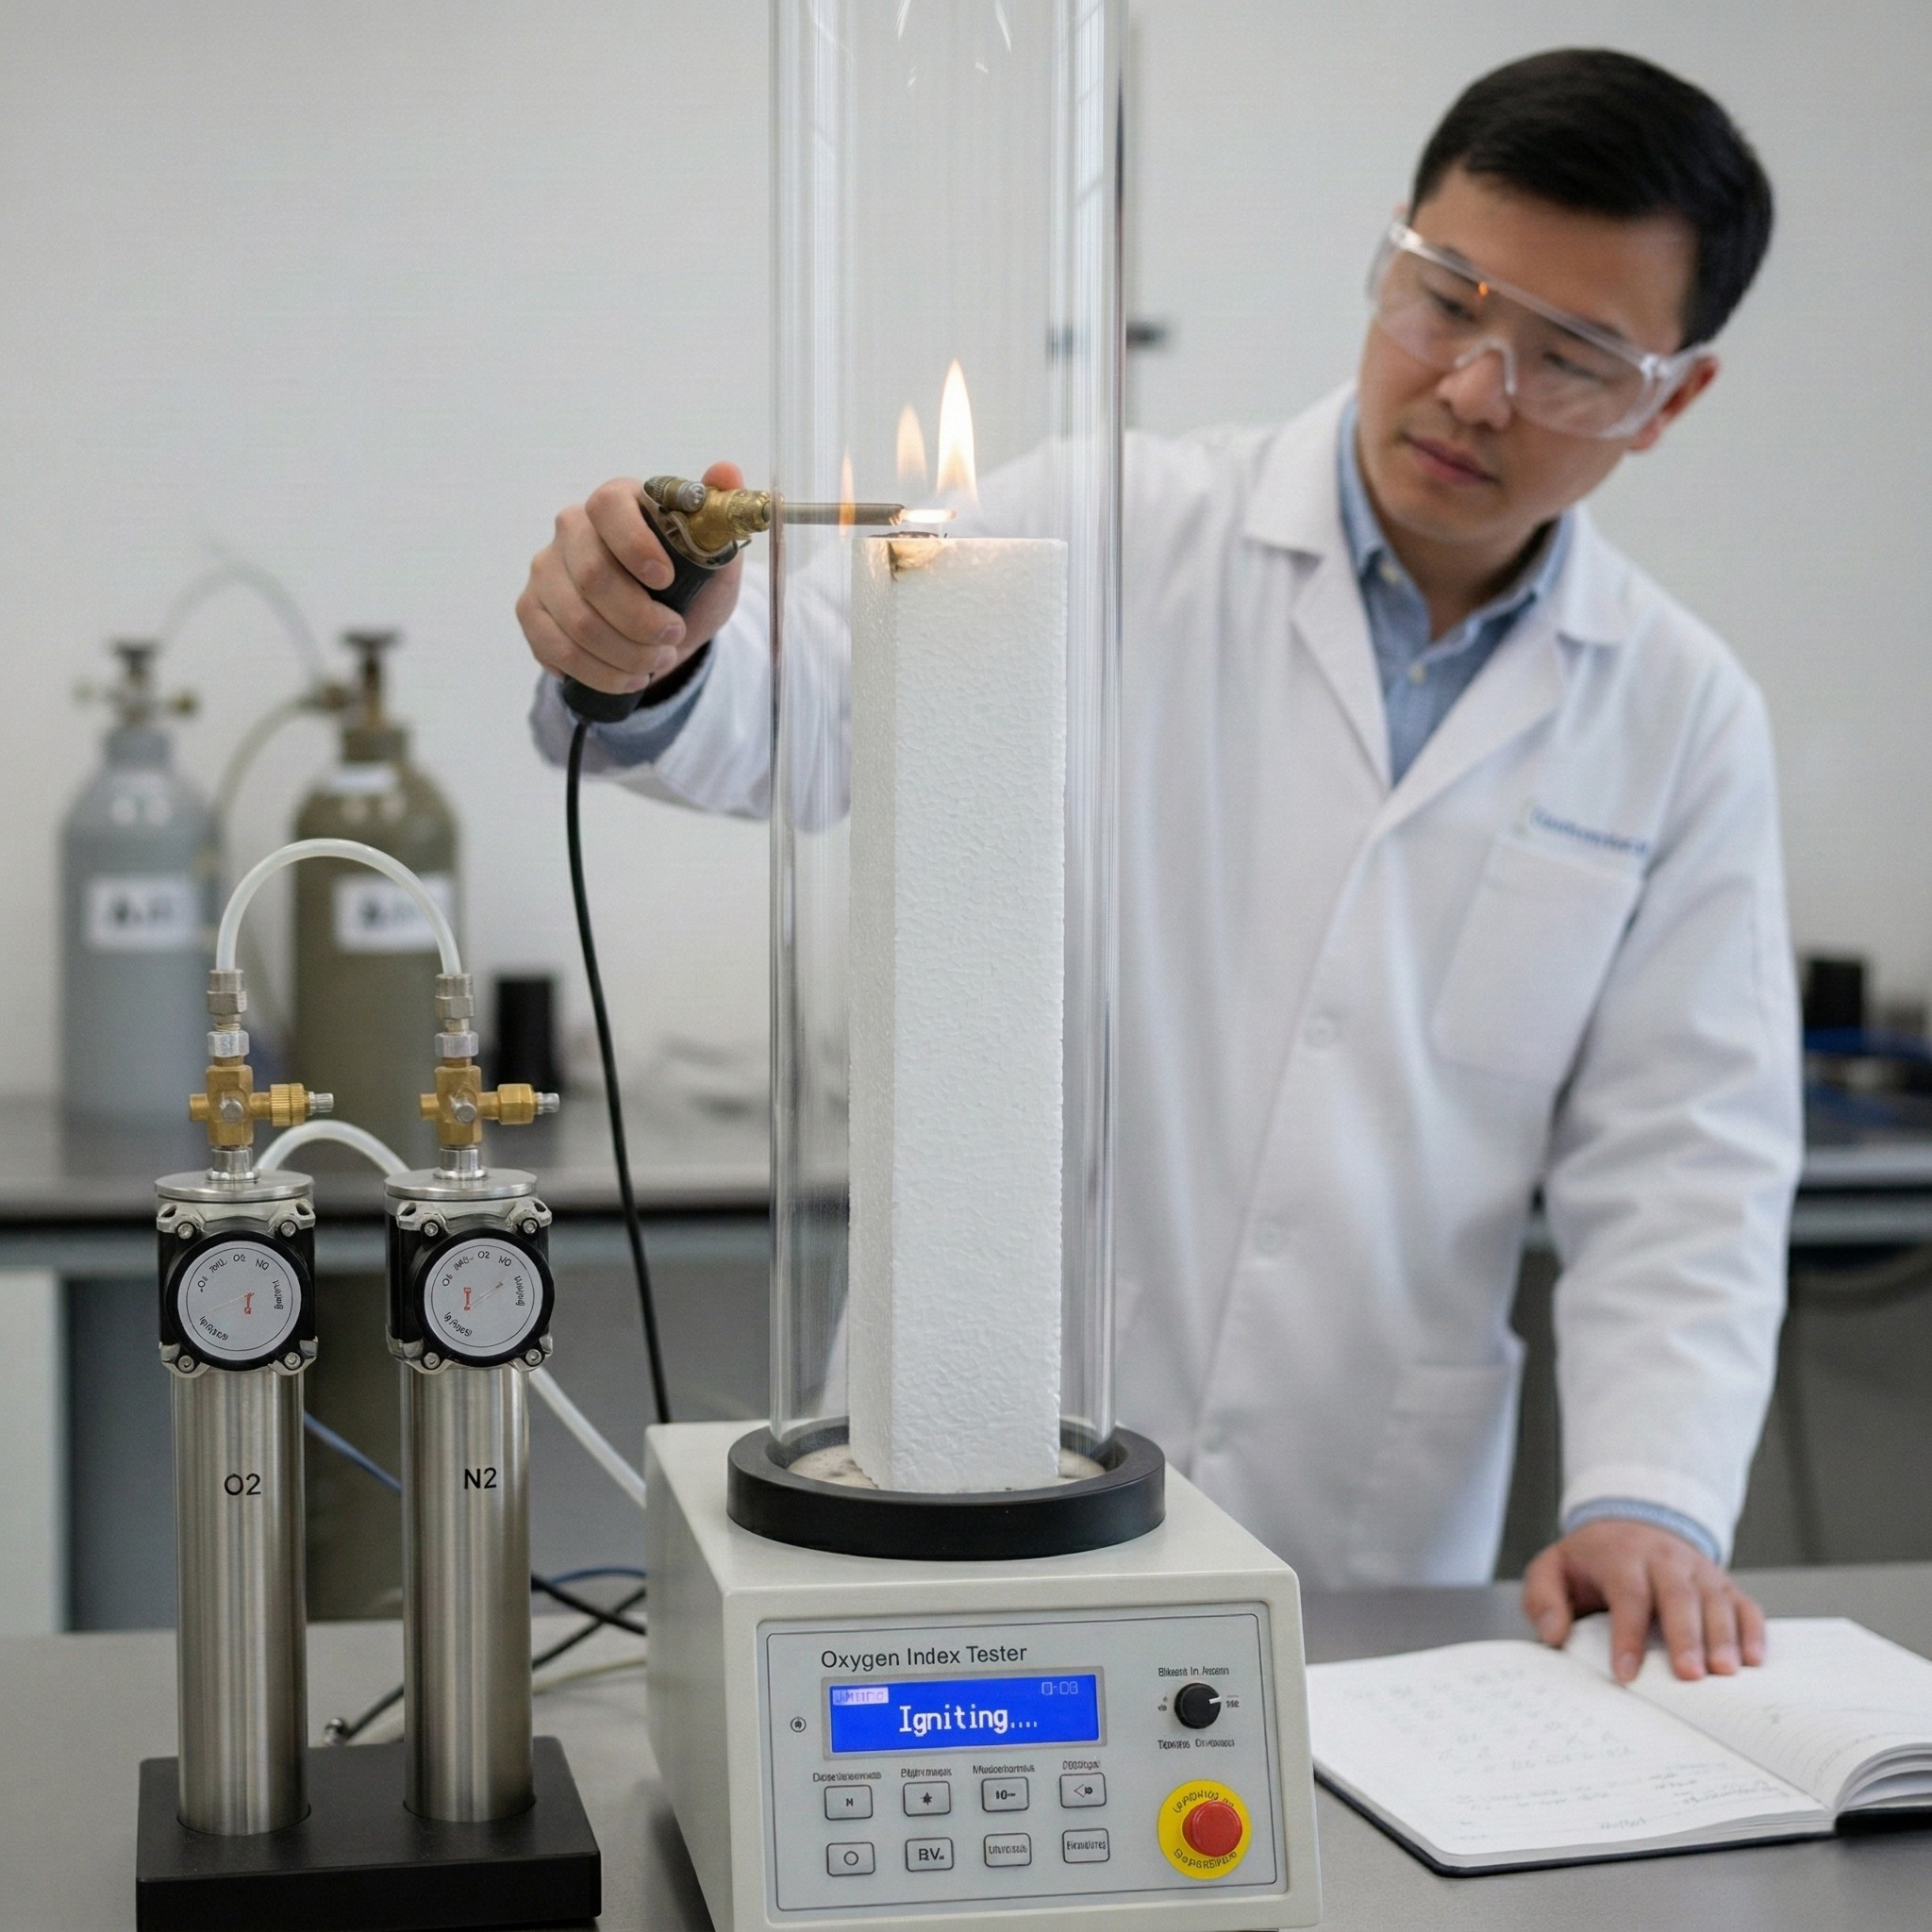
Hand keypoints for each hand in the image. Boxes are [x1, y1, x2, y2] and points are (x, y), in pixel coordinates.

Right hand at [517, 459, 747, 696]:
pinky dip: (599, 673)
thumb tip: (727, 469)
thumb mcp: (716, 554)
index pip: (608, 507)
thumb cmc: (691, 583)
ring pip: (576, 621)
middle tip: (673, 638)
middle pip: (591, 575)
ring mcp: (546, 569)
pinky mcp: (531, 609)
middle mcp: (572, 528)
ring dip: (625, 654)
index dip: (634, 545)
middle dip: (639, 620)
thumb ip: (720, 512)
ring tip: (658, 661)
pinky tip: (628, 678)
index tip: (666, 581)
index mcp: (617, 502)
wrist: (667, 630)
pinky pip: (554, 648)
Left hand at [1522, 1518, 1766, 1683]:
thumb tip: (1554, 1635)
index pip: (1627, 1594)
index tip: (1625, 1674)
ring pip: (1715, 1600)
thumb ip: (1543, 1599)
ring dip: (1723, 1637)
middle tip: (1689, 1676)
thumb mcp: (1552, 1570)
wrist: (1629, 1524)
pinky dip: (1752, 1630)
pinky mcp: (1722, 1583)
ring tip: (1725, 1673)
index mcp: (1620, 1555)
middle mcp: (1663, 1558)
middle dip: (1684, 1637)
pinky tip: (1754, 1660)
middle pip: (1677, 1595)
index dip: (1627, 1636)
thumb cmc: (1590, 1561)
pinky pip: (1743, 1603)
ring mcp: (1698, 1569)